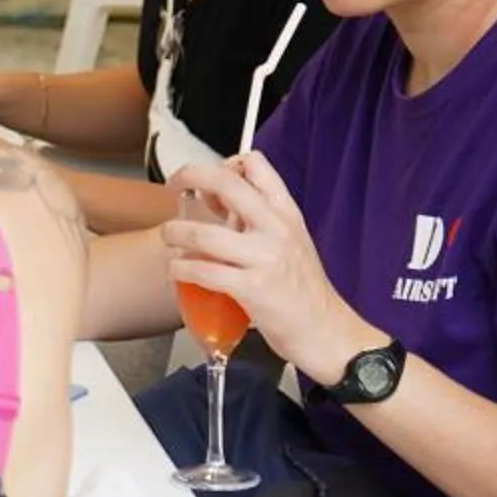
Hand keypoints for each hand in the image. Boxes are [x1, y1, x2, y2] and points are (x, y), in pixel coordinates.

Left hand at [161, 154, 381, 381]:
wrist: (327, 332)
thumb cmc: (303, 291)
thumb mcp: (290, 243)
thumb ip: (258, 221)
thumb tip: (216, 204)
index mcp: (286, 213)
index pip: (256, 165)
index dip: (223, 163)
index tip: (206, 180)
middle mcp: (276, 228)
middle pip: (225, 183)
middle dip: (189, 175)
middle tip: (173, 185)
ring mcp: (264, 258)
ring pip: (203, 233)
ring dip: (174, 233)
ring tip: (169, 237)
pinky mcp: (252, 289)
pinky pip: (203, 271)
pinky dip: (180, 268)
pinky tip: (177, 270)